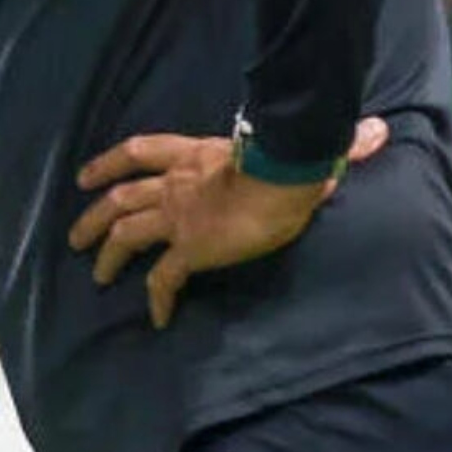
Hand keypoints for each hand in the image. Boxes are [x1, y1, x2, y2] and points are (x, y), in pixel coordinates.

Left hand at [68, 117, 389, 328]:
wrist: (279, 177)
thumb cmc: (286, 156)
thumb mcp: (288, 145)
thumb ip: (320, 144)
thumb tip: (376, 132)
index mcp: (191, 155)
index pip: (138, 151)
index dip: (108, 163)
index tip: (85, 176)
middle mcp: (174, 185)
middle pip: (118, 197)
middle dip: (93, 216)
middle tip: (75, 237)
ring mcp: (178, 217)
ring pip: (126, 234)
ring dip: (107, 254)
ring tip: (95, 275)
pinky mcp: (189, 249)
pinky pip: (165, 279)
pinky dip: (158, 298)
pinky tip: (157, 319)